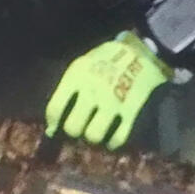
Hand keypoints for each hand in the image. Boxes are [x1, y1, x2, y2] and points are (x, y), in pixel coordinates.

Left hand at [44, 33, 170, 150]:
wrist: (141, 51)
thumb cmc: (105, 59)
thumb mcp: (81, 65)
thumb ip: (67, 91)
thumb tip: (53, 125)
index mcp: (77, 76)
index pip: (55, 109)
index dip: (53, 122)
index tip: (56, 127)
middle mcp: (93, 91)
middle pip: (73, 127)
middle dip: (74, 131)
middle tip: (79, 129)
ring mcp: (113, 102)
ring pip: (94, 136)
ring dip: (93, 137)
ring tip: (95, 132)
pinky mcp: (132, 111)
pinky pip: (118, 138)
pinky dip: (112, 142)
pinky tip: (111, 139)